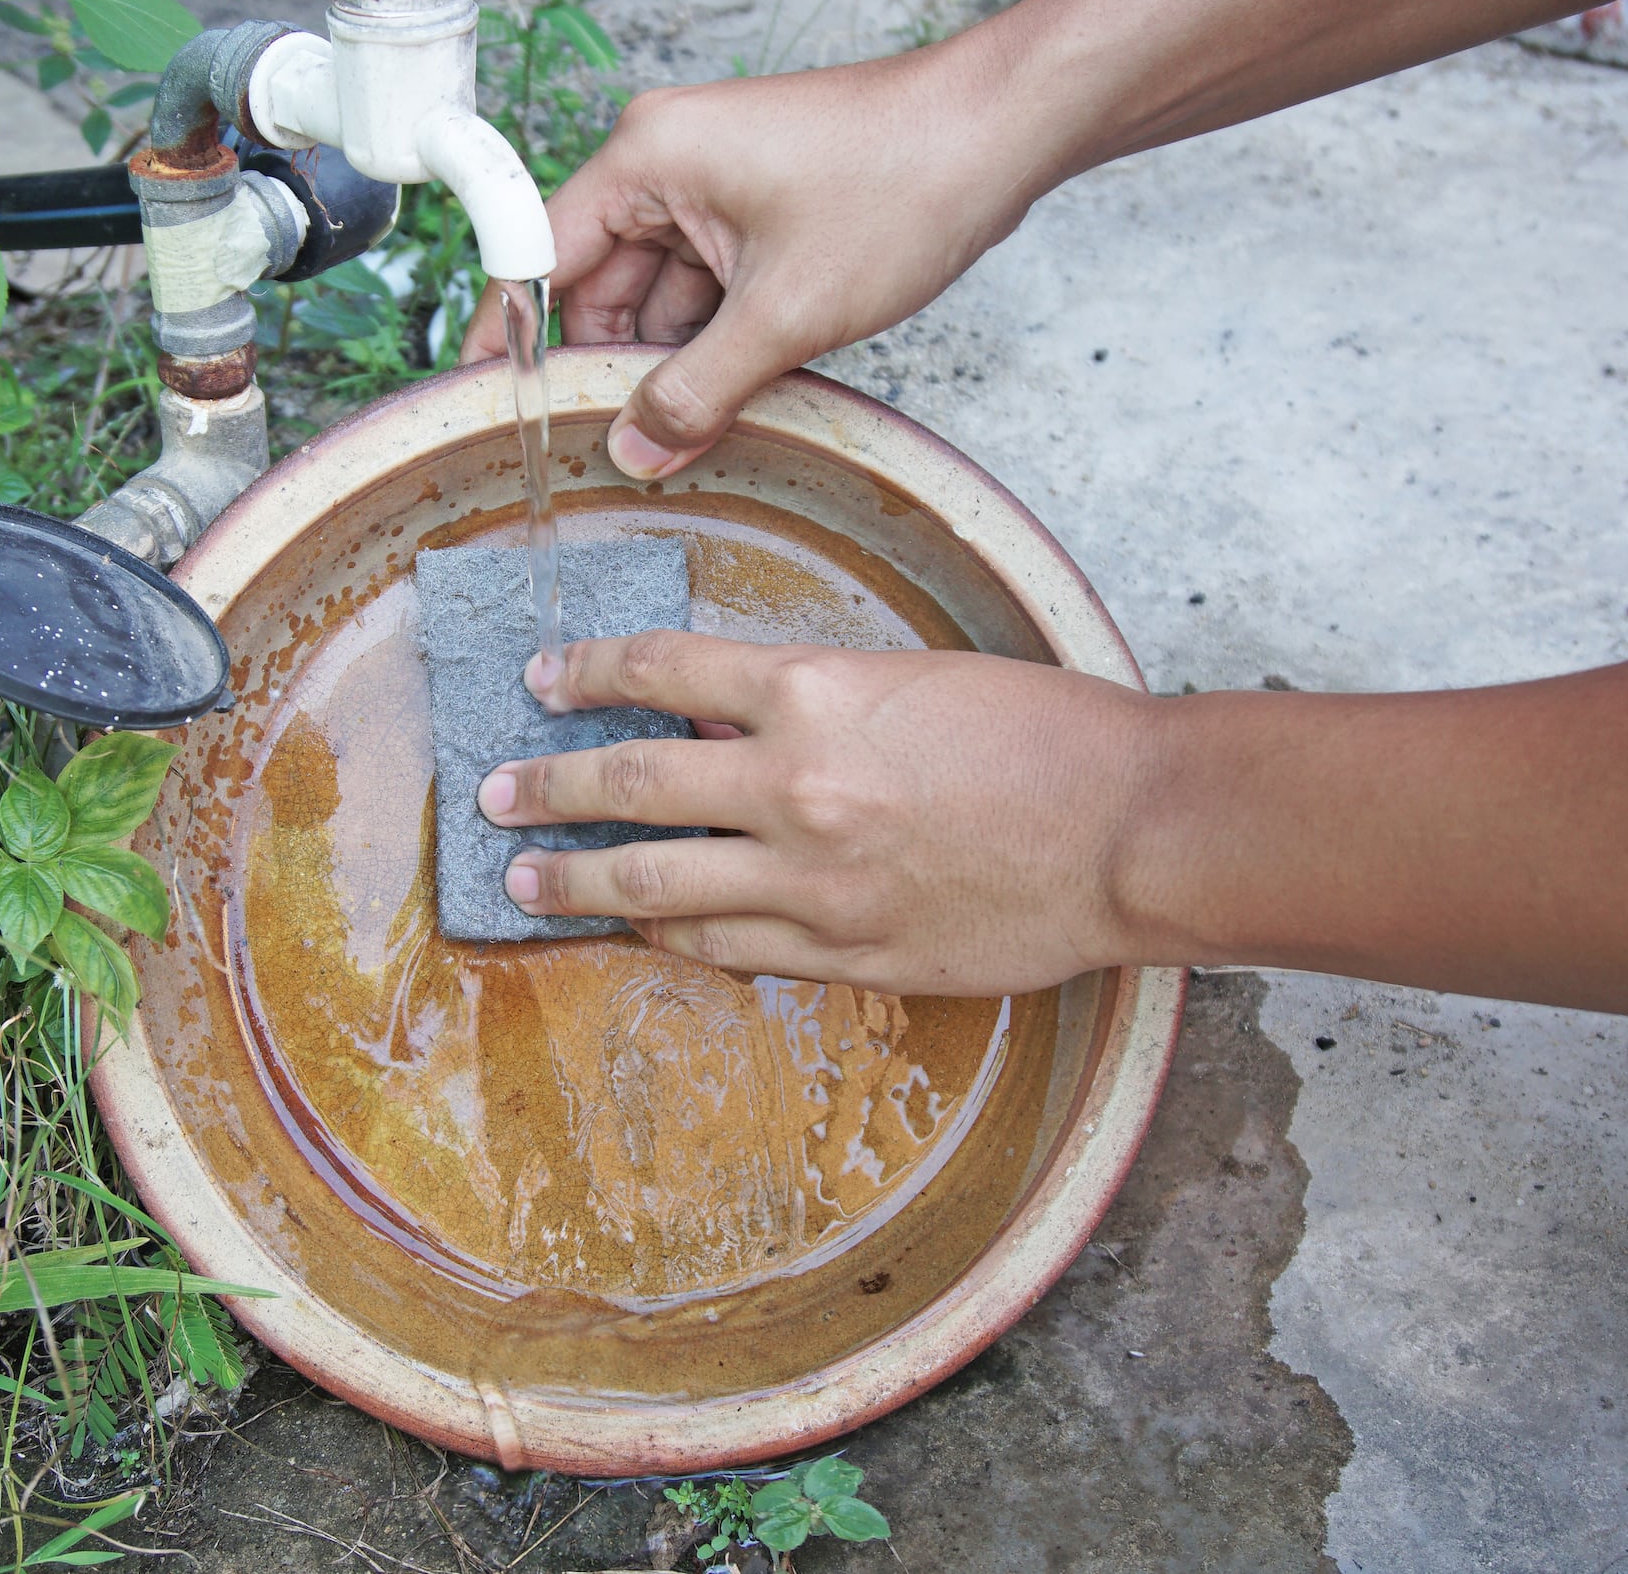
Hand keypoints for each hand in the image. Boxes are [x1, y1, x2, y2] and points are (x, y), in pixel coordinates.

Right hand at [458, 40, 1058, 481]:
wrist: (1005, 131)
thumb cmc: (902, 183)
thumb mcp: (788, 313)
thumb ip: (699, 392)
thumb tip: (634, 450)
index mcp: (646, 160)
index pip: (538, 258)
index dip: (512, 340)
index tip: (491, 409)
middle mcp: (667, 163)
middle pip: (599, 284)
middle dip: (611, 368)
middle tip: (610, 453)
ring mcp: (715, 186)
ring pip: (660, 296)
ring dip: (672, 364)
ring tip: (678, 441)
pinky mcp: (759, 209)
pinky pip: (709, 289)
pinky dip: (716, 343)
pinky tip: (727, 401)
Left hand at [472, 630, 1164, 994]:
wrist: (1133, 827)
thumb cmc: (1044, 734)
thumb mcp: (913, 677)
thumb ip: (809, 700)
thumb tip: (718, 724)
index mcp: (814, 691)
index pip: (661, 671)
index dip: (588, 673)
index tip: (544, 680)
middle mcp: (794, 786)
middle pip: (629, 785)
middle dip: (547, 789)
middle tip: (494, 795)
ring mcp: (815, 883)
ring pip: (657, 885)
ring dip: (577, 883)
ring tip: (523, 886)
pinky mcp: (847, 955)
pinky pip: (730, 951)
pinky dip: (672, 938)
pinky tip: (641, 931)